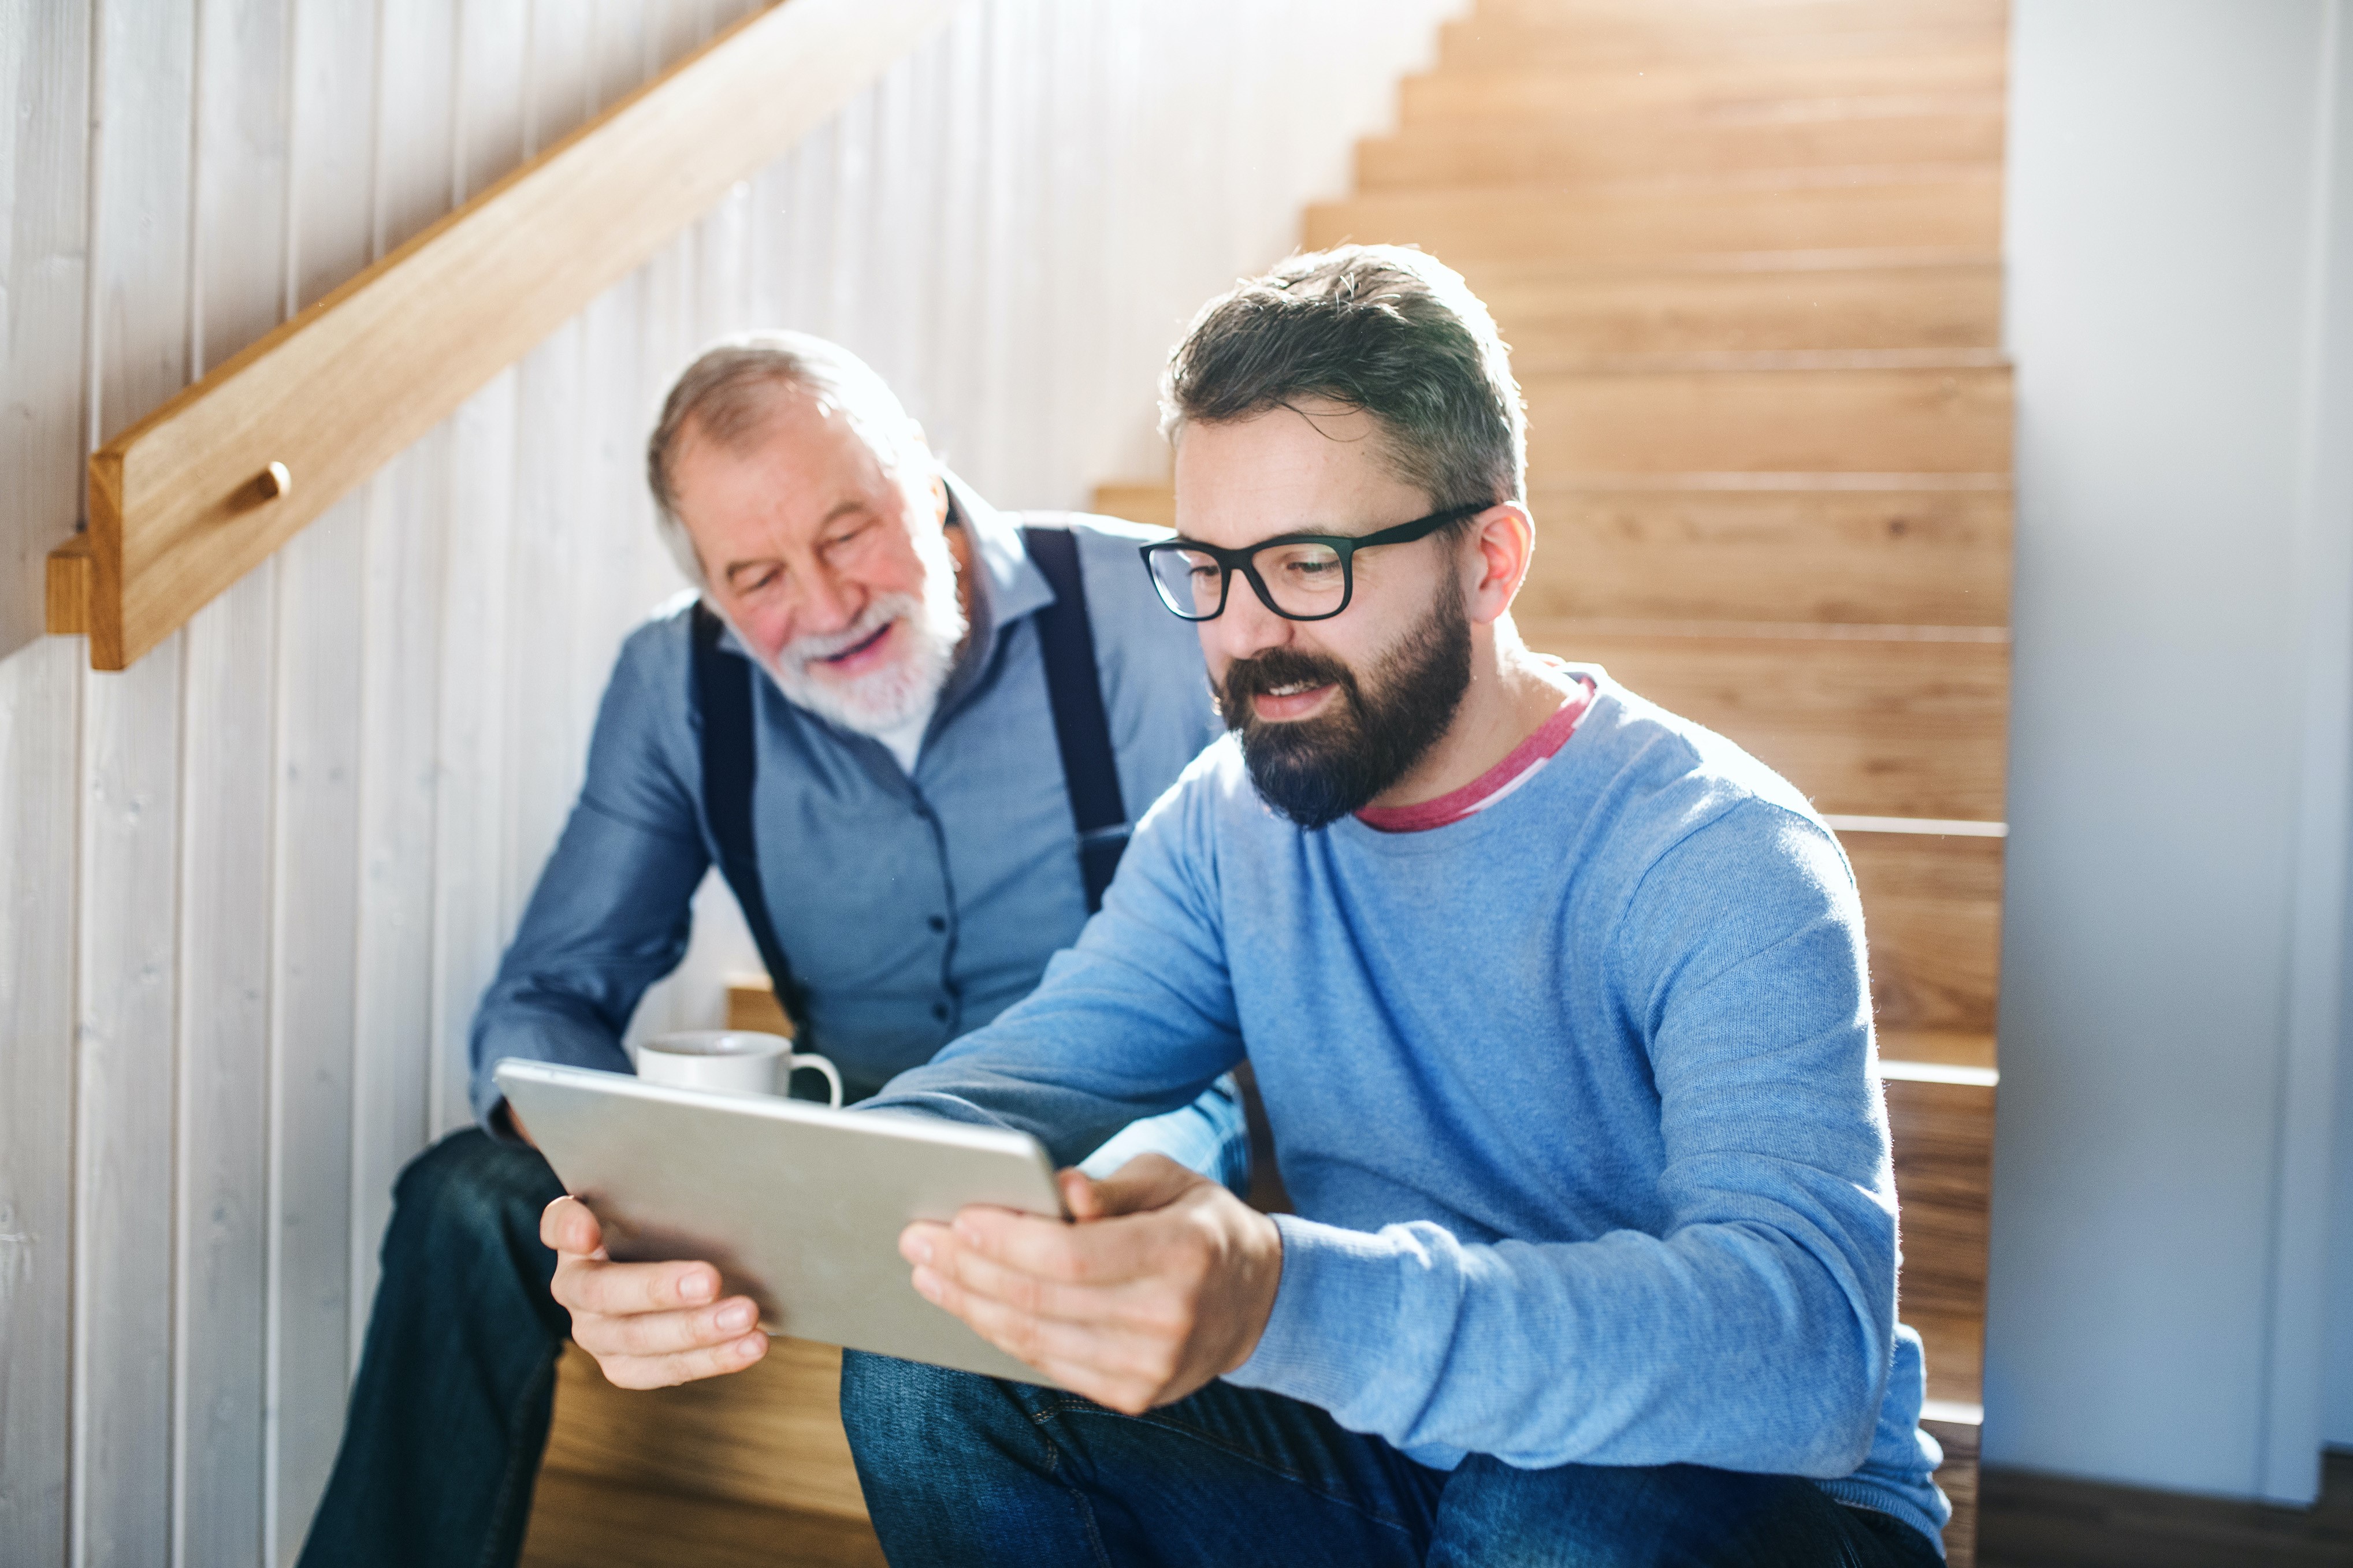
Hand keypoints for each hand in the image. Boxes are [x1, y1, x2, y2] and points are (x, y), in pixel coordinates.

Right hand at [541, 1195, 768, 1387]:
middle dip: (660, 1289)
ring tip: (746, 1320)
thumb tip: (654, 1198)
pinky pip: (667, 1371)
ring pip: (639, 1342)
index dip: (570, 1229)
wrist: (659, 1268)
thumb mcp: (648, 1201)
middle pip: (606, 1295)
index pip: (560, 1228)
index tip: (589, 1231)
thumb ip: (647, 1190)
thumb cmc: (657, 1225)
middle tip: (711, 1279)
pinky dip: (714, 1359)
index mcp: (574, 1242)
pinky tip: (750, 1346)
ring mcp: (598, 1335)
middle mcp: (576, 1291)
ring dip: (697, 1333)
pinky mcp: (626, 1366)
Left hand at [897, 1153, 1282, 1413]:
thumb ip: (1113, 1186)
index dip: (1009, 1239)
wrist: (1256, 1301)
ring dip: (970, 1304)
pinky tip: (969, 1304)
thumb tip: (1057, 1186)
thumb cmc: (1198, 1223)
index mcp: (1183, 1254)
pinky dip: (1000, 1333)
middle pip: (1042, 1299)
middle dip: (968, 1268)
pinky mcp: (1133, 1396)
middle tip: (916, 1240)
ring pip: (1035, 1338)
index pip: (1075, 1254)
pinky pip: (1048, 1363)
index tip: (957, 1218)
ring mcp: (1151, 1369)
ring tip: (927, 1272)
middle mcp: (1169, 1320)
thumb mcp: (1171, 1181)